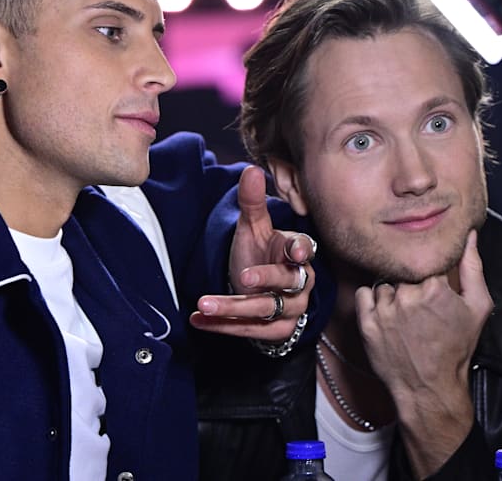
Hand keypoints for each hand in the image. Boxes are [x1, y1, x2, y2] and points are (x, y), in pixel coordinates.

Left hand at [190, 165, 315, 340]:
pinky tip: (198, 320)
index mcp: (296, 253)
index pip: (303, 249)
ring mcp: (290, 309)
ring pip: (265, 311)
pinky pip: (251, 332)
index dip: (300, 251)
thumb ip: (252, 202)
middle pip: (286, 282)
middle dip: (265, 279)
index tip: (295, 253)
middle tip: (242, 277)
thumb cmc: (261, 253)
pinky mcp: (277, 331)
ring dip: (233, 309)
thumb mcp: (253, 227)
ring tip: (203, 304)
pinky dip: (223, 327)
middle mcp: (299, 282)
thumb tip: (251, 170)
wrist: (258, 289)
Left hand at [355, 231, 490, 476]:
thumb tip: (469, 235)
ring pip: (385, 282)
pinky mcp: (366, 323)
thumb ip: (473, 268)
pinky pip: (364, 294)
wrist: (429, 387)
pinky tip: (386, 314)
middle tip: (420, 304)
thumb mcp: (477, 308)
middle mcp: (407, 295)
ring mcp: (384, 310)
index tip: (432, 283)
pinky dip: (373, 300)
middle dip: (412, 282)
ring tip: (405, 314)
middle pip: (404, 271)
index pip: (425, 259)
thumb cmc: (456, 348)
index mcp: (435, 287)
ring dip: (393, 293)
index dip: (429, 270)